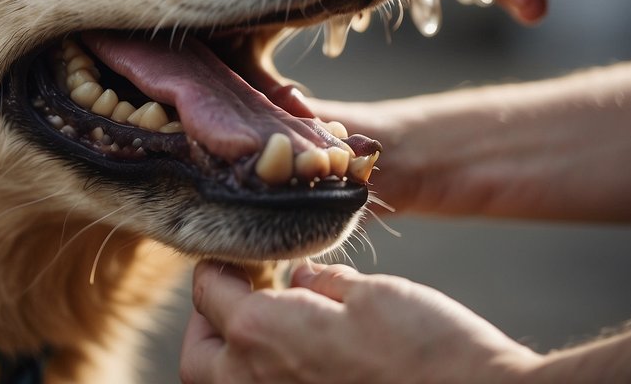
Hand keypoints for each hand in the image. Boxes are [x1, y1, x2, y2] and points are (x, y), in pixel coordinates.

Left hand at [181, 261, 540, 383]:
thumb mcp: (372, 293)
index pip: (209, 292)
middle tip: (247, 299)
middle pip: (200, 355)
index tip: (245, 259)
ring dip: (234, 361)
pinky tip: (302, 366)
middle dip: (211, 323)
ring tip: (273, 335)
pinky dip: (267, 383)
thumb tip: (296, 282)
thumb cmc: (430, 349)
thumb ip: (320, 284)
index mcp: (260, 334)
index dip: (224, 266)